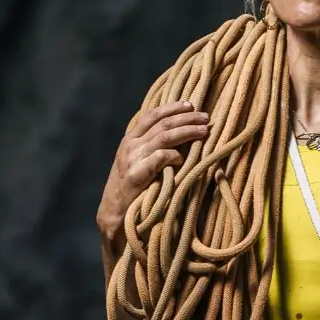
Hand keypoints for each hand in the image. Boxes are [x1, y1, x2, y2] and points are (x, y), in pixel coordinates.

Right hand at [98, 101, 210, 232]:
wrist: (114, 214)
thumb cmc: (131, 189)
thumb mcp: (137, 162)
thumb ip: (151, 148)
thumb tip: (178, 135)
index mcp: (130, 139)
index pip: (152, 115)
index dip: (172, 108)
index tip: (190, 105)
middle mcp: (131, 145)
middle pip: (162, 123)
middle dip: (186, 118)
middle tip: (205, 117)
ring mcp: (133, 158)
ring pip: (164, 137)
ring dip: (187, 132)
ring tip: (204, 131)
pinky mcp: (137, 174)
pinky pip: (161, 157)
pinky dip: (175, 156)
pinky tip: (183, 159)